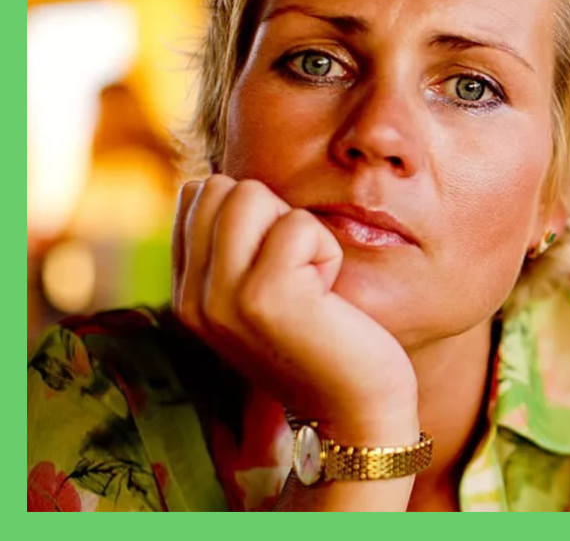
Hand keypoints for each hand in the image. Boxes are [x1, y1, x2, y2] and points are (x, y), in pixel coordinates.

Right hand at [171, 175, 418, 444]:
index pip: (198, 193)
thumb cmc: (326, 342)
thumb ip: (235, 246)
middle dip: (276, 215)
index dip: (256, 213)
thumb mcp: (263, 292)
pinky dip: (327, 251)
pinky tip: (329, 298)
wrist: (356, 412)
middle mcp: (191, 297)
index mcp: (187, 293)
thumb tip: (229, 182)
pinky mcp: (263, 297)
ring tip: (312, 285)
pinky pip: (298, 224)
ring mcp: (221, 298)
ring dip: (300, 231)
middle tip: (301, 276)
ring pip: (252, 194)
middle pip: (225, 187)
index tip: (281, 269)